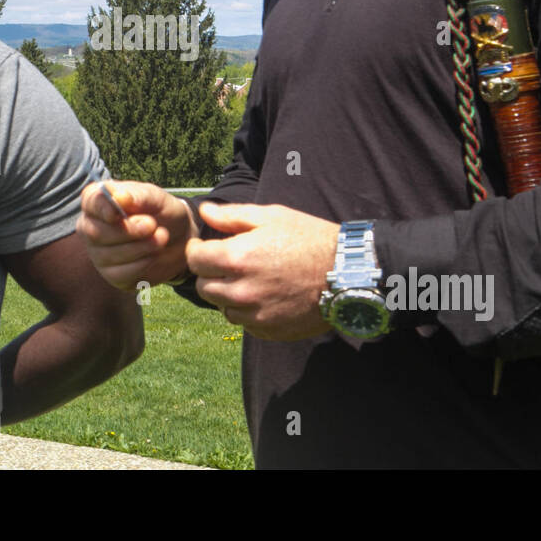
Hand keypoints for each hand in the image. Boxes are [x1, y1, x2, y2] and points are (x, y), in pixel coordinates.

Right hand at [76, 180, 196, 290]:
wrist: (178, 238)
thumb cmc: (161, 212)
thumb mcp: (156, 198)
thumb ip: (138, 196)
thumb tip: (119, 197)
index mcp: (97, 200)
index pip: (90, 201)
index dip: (102, 209)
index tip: (116, 214)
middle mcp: (90, 226)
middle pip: (95, 233)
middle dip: (128, 231)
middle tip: (153, 225)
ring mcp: (97, 253)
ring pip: (109, 255)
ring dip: (141, 247)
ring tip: (162, 237)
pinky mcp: (111, 274)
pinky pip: (120, 274)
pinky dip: (142, 263)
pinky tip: (154, 254)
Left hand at [187, 203, 337, 341]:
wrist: (345, 272)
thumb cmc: (309, 238)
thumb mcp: (271, 216)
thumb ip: (232, 216)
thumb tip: (205, 210)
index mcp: (237, 258)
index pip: (195, 260)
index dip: (199, 251)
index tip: (208, 248)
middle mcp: (241, 290)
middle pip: (204, 287)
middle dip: (211, 274)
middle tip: (231, 264)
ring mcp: (255, 314)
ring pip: (222, 307)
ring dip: (229, 294)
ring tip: (252, 280)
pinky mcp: (268, 330)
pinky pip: (244, 322)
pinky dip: (248, 311)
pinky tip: (266, 296)